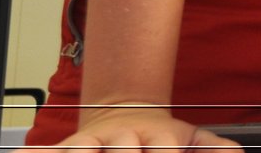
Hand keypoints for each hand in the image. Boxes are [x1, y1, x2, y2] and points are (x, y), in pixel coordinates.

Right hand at [32, 104, 238, 150]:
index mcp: (156, 137)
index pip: (159, 150)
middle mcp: (123, 139)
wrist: (124, 113)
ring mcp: (93, 143)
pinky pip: (46, 152)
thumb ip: (214, 148)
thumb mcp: (192, 139)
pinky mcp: (67, 147)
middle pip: (122, 151)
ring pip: (83, 150)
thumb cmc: (160, 138)